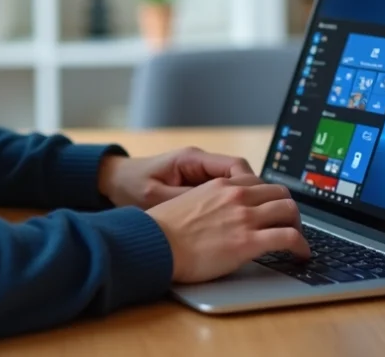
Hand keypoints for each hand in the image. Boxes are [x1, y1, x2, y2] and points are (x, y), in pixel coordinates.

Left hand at [97, 146, 253, 209]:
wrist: (114, 181)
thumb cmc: (131, 186)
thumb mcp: (156, 196)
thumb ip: (184, 201)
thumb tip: (214, 212)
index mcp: (192, 160)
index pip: (236, 165)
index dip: (253, 185)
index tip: (260, 206)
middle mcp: (200, 163)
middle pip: (243, 174)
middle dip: (260, 195)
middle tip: (270, 218)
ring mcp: (199, 173)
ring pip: (237, 184)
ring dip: (249, 201)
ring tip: (258, 224)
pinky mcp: (196, 185)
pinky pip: (225, 192)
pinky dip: (235, 205)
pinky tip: (237, 223)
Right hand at [146, 175, 309, 283]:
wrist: (155, 244)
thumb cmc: (163, 230)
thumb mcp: (186, 202)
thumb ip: (207, 202)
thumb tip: (213, 214)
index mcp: (220, 185)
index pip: (258, 182)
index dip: (269, 196)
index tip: (271, 208)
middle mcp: (236, 196)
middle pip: (280, 193)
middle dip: (288, 209)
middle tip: (289, 224)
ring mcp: (244, 218)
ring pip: (289, 211)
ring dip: (298, 225)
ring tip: (298, 240)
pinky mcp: (248, 242)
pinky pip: (289, 238)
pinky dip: (302, 245)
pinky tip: (301, 254)